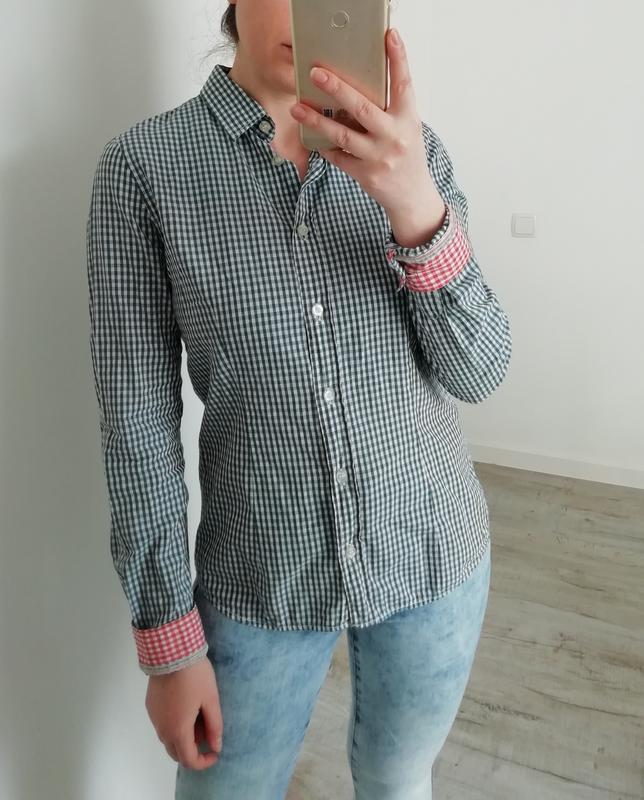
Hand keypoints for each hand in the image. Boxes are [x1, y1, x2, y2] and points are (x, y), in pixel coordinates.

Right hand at [145, 656, 222, 769]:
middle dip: (192, 751)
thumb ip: (214, 726)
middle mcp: (162, 729)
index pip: (189, 760)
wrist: (171, 652)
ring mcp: (154, 718)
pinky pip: (162, 725)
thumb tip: (216, 747)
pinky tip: (185, 706)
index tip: (215, 751)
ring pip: (167, 739)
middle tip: (207, 731)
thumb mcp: (211, 699)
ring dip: (183, 737)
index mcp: (178, 731)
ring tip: (198, 715)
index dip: (204, 762)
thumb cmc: (195, 676)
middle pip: (176, 753)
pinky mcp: (150, 706)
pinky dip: (173, 726)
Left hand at [289, 27, 442, 217]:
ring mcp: (379, 157)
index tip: (389, 36)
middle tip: (316, 73)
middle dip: (337, 88)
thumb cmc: (407, 156)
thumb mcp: (408, 128)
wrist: (412, 197)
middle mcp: (395, 137)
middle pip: (362, 107)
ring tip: (298, 107)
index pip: (404, 84)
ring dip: (317, 120)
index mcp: (408, 120)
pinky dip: (325, 147)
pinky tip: (313, 137)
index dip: (398, 59)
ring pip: (343, 134)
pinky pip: (339, 157)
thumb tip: (362, 84)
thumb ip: (391, 108)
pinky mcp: (366, 175)